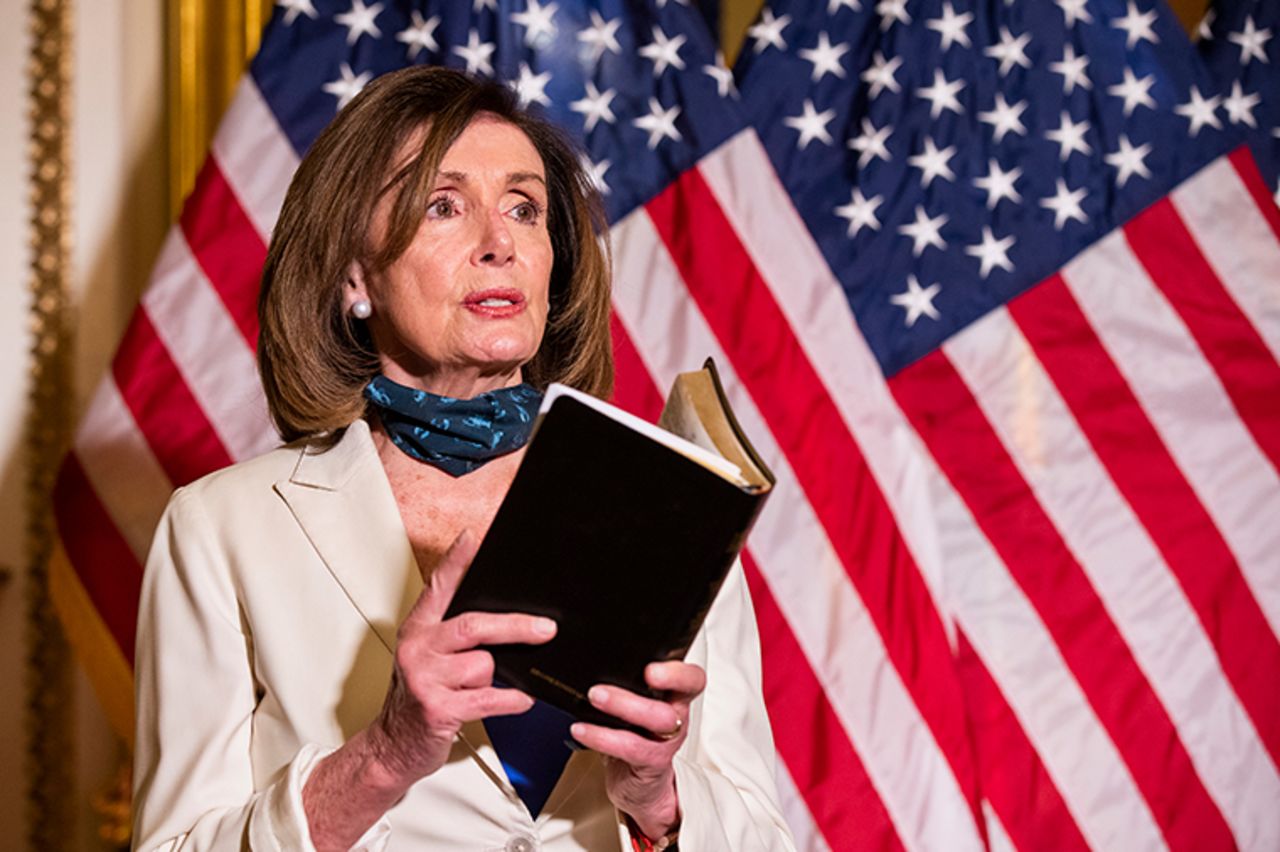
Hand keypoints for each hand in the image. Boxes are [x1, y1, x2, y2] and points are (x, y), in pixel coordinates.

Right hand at [367, 530, 556, 787]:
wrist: (393, 746)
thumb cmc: (419, 698)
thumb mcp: (427, 657)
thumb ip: (454, 634)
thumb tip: (506, 620)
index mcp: (418, 629)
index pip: (438, 587)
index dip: (456, 561)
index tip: (473, 538)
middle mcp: (418, 647)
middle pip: (474, 625)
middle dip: (515, 626)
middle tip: (546, 628)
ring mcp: (425, 677)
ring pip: (484, 664)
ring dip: (497, 678)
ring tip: (489, 687)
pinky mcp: (437, 708)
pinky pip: (489, 698)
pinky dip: (512, 700)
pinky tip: (522, 700)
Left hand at [570, 661, 706, 840]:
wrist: (641, 784)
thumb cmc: (636, 735)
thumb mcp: (637, 705)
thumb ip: (627, 683)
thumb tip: (590, 662)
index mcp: (675, 696)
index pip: (692, 679)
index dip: (677, 673)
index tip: (650, 668)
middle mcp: (676, 716)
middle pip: (674, 698)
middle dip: (639, 690)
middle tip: (601, 688)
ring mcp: (667, 740)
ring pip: (657, 721)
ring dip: (621, 707)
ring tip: (593, 699)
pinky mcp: (652, 762)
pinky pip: (631, 748)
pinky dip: (602, 737)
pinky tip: (582, 730)